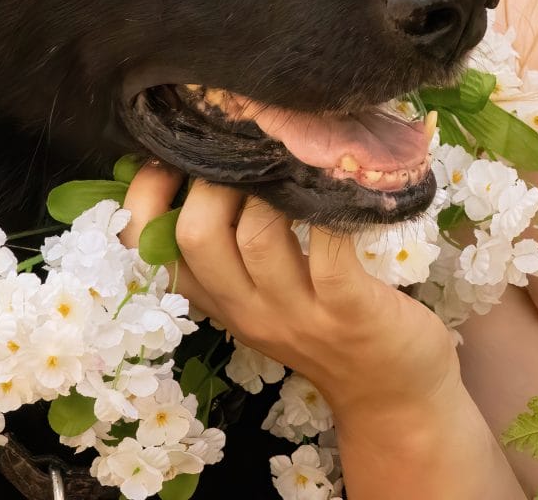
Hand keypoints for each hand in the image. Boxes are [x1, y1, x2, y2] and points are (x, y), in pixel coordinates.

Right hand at [120, 162, 457, 419]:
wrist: (393, 392)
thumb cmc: (331, 328)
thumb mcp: (266, 297)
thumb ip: (236, 250)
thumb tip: (213, 162)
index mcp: (220, 300)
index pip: (149, 252)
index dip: (144, 195)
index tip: (167, 150)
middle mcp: (247, 308)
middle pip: (197, 235)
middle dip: (212, 177)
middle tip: (244, 146)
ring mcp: (296, 312)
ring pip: (256, 235)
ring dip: (269, 185)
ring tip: (289, 155)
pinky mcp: (349, 309)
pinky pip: (327, 247)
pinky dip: (330, 206)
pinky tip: (341, 179)